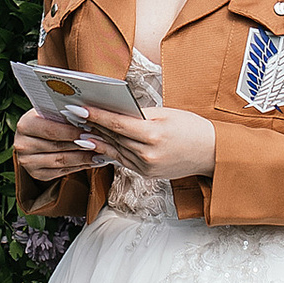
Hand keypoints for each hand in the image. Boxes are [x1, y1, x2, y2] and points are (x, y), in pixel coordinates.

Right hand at [12, 104, 96, 176]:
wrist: (32, 136)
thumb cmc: (45, 119)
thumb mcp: (49, 111)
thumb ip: (63, 114)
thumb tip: (87, 116)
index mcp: (24, 125)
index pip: (52, 130)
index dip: (73, 131)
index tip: (92, 129)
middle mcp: (22, 145)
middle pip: (58, 146)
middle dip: (82, 144)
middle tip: (101, 141)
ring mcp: (28, 162)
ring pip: (62, 161)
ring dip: (84, 157)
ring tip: (101, 152)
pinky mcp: (37, 174)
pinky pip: (62, 171)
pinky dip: (79, 166)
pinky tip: (92, 161)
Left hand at [84, 103, 219, 183]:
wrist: (210, 153)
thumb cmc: (191, 128)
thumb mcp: (167, 114)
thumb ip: (140, 114)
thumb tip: (115, 110)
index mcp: (154, 134)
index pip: (117, 123)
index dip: (95, 115)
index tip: (77, 108)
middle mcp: (148, 154)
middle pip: (113, 137)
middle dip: (92, 126)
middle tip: (72, 115)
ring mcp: (146, 167)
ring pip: (115, 150)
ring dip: (97, 139)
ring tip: (80, 128)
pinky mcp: (146, 174)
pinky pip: (123, 160)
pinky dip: (110, 150)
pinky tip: (98, 142)